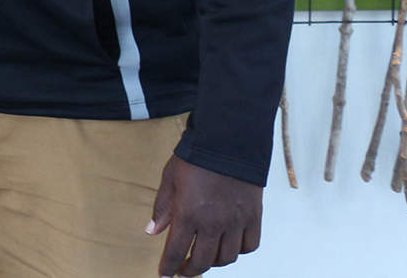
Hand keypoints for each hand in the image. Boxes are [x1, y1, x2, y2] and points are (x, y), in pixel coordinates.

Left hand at [148, 153, 262, 275]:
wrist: (228, 142)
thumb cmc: (195, 159)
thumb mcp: (170, 180)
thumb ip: (163, 208)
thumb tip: (152, 232)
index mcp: (189, 213)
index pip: (177, 251)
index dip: (170, 267)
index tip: (165, 275)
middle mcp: (214, 223)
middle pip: (204, 261)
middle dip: (191, 270)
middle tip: (183, 271)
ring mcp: (236, 221)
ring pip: (227, 257)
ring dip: (214, 263)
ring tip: (205, 258)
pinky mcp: (254, 217)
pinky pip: (249, 245)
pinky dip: (239, 251)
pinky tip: (229, 246)